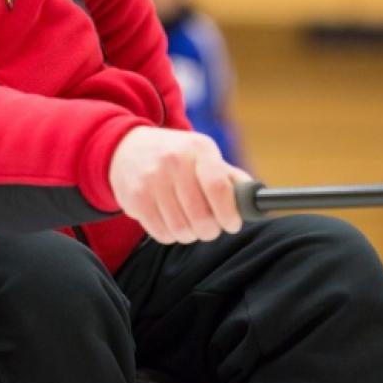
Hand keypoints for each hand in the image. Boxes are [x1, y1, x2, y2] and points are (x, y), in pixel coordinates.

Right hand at [109, 126, 252, 243]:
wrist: (126, 147)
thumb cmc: (175, 155)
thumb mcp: (203, 154)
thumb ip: (230, 177)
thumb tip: (256, 200)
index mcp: (198, 149)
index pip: (218, 187)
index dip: (229, 213)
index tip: (232, 224)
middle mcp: (173, 161)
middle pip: (201, 216)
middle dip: (210, 230)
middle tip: (209, 228)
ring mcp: (151, 179)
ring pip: (181, 230)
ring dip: (190, 234)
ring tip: (188, 222)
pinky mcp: (135, 198)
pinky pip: (161, 234)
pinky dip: (170, 234)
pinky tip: (169, 219)